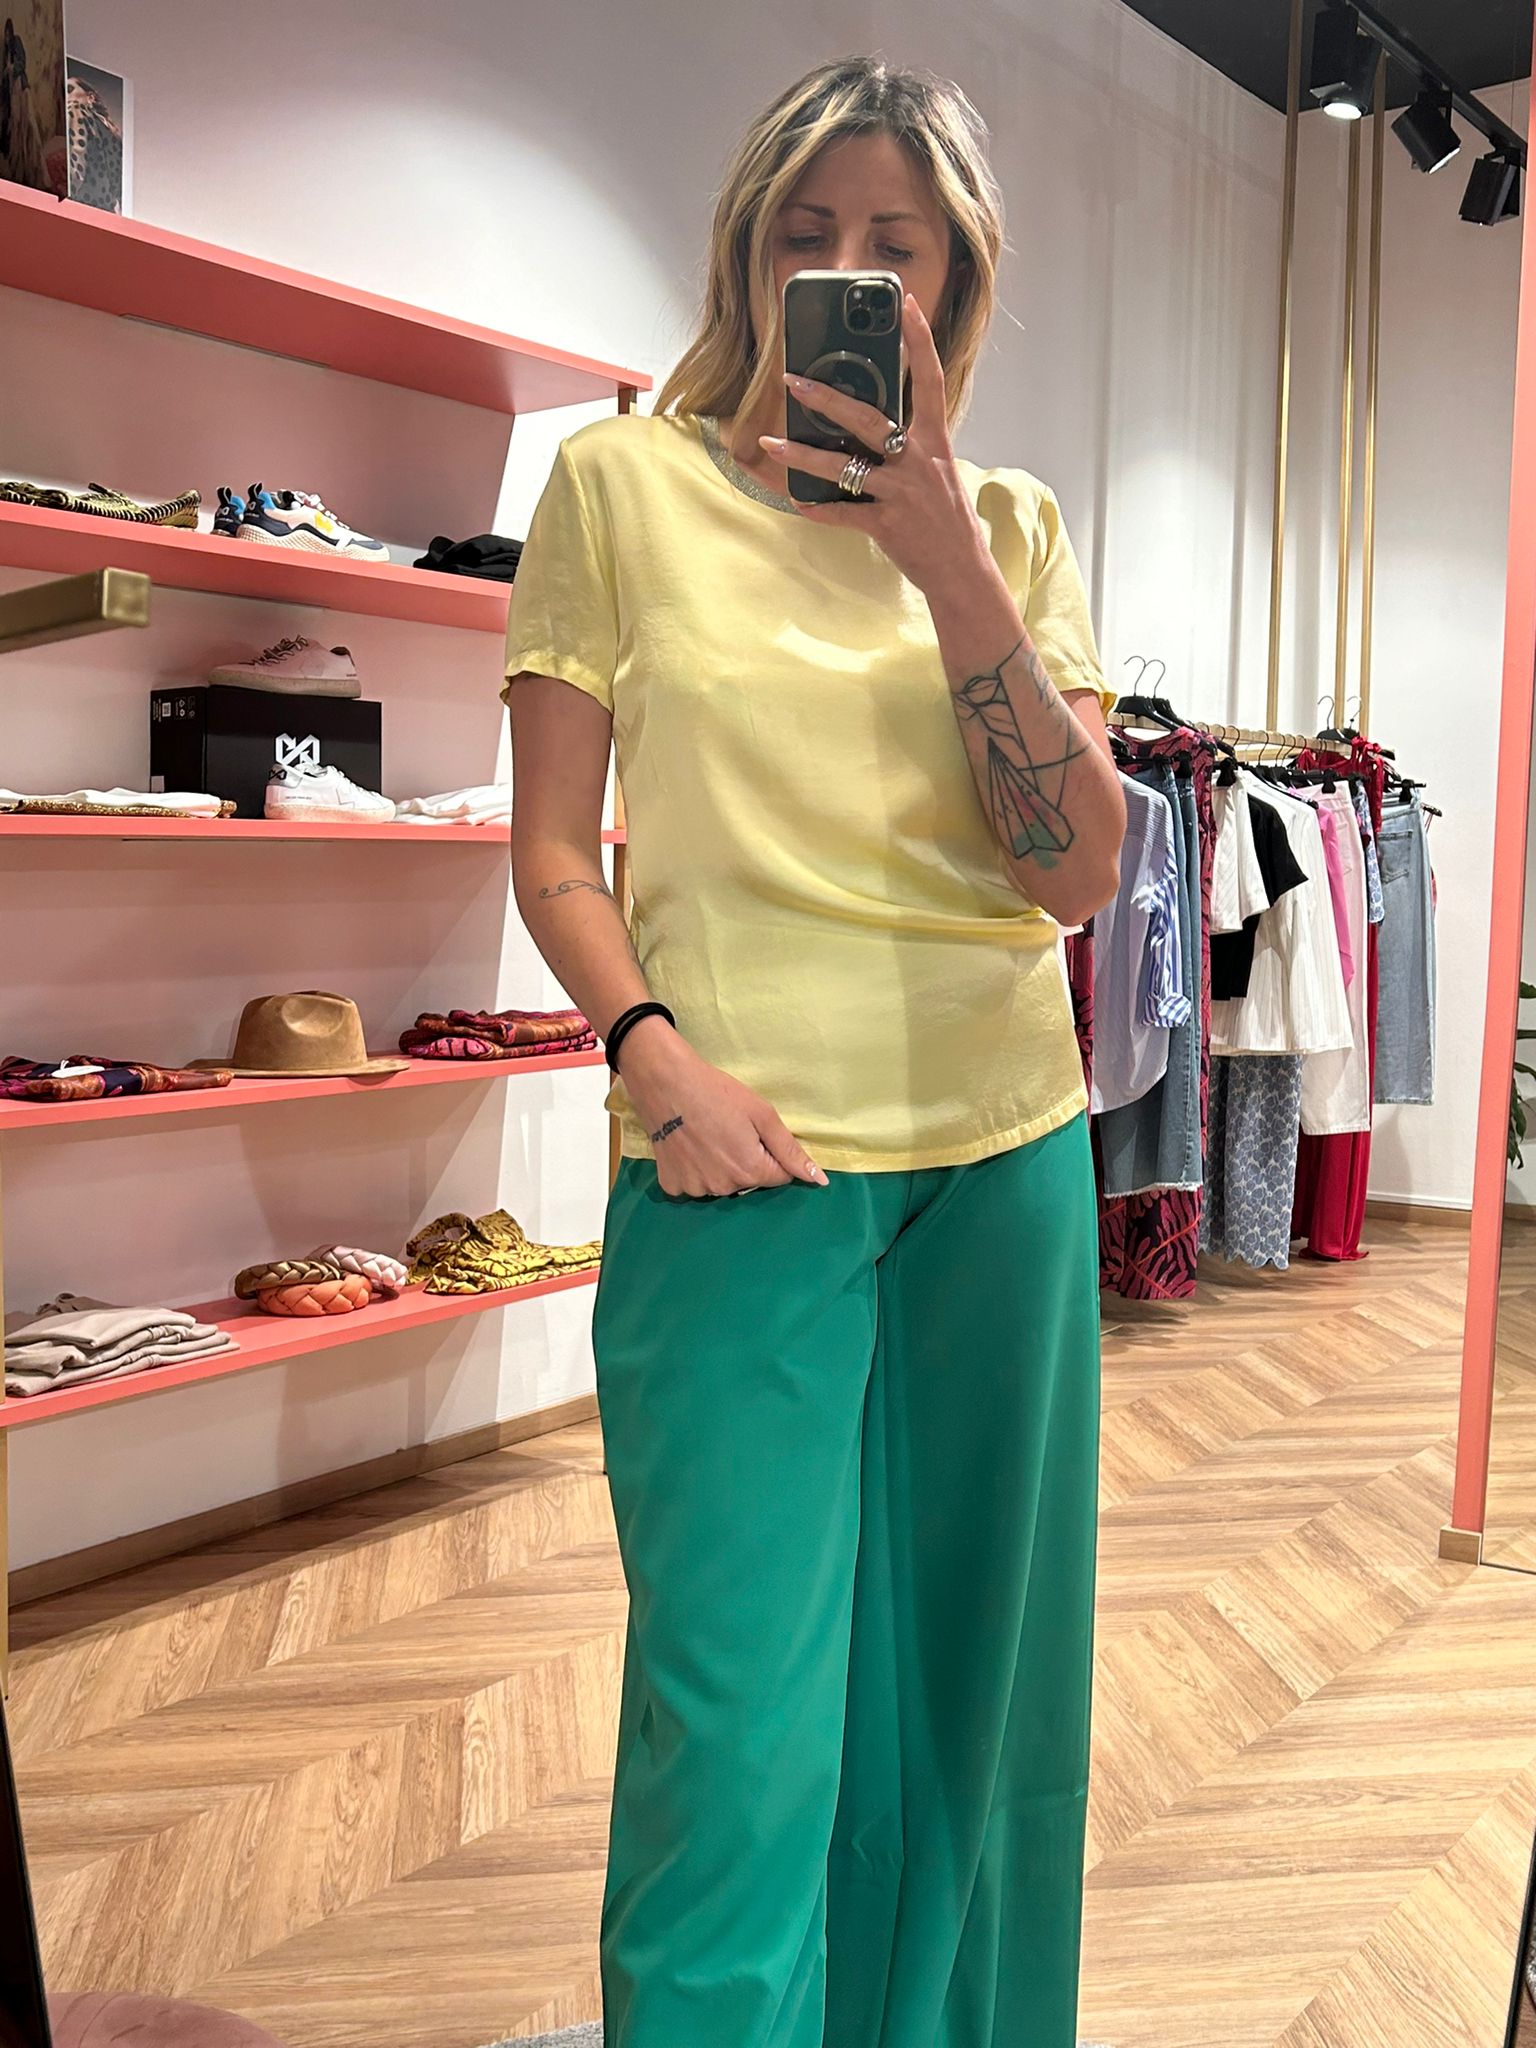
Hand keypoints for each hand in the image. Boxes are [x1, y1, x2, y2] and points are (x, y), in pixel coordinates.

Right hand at [618, 1026, 828, 1199]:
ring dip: (720, 1166)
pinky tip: (688, 1146)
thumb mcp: (762, 1114)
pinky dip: (694, 1168)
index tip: (754, 1133)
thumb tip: (819, 1181)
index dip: (771, 1154)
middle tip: (728, 1130)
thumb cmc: (716, 1092)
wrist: (665, 1082)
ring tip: (706, 1136)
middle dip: (746, 1160)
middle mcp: (724, 1187)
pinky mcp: (672, 1183)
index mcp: (750, 1171)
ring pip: (721, 1183)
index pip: (779, 1177)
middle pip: (749, 1181)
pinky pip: (693, 1183)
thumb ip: (790, 1151)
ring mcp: (695, 1188)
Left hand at [757, 292, 988, 596]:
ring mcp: (902, 493)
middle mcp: (919, 461)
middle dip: (827, 398)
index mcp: (935, 441)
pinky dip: (818, 509)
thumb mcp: (938, 470)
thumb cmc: (946, 517)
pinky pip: (844, 513)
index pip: (929, 379)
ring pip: (845, 467)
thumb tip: (868, 421)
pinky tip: (797, 502)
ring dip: (803, 455)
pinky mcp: (888, 526)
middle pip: (868, 419)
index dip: (919, 339)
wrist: (963, 570)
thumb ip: (910, 443)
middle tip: (792, 379)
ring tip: (770, 444)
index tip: (904, 303)